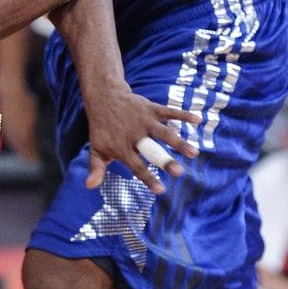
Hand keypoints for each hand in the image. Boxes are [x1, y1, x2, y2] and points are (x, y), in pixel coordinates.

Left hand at [84, 82, 200, 194]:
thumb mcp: (96, 148)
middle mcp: (135, 135)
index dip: (148, 178)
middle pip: (152, 149)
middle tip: (179, 172)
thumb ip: (96, 168)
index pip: (136, 166)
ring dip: (179, 141)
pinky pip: (169, 111)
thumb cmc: (102, 128)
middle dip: (165, 160)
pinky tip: (198, 120)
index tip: (161, 191)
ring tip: (194, 153)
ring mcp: (144, 121)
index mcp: (122, 147)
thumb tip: (90, 186)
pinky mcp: (151, 109)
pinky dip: (183, 114)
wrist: (103, 97)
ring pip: (164, 132)